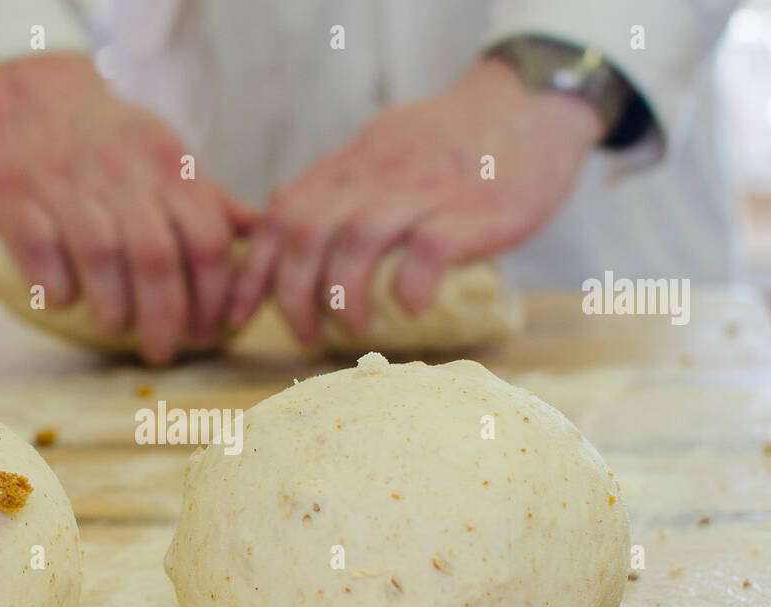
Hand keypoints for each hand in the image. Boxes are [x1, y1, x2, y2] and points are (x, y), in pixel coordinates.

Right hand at [0, 53, 255, 364]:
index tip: (207, 334)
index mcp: (169, 166)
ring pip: (102, 257)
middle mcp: (122, 173)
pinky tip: (67, 299)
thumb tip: (262, 235)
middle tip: (162, 351)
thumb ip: (211, 200)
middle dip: (165, 317)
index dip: (212, 298)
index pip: (208, 241)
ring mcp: (66, 183)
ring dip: (113, 308)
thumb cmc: (110, 142)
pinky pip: (43, 252)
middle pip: (157, 258)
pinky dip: (58, 286)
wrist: (32, 95)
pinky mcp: (15, 197)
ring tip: (115, 327)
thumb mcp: (166, 156)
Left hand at [228, 57, 604, 345]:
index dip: (252, 269)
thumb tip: (281, 213)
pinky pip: (429, 250)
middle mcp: (377, 176)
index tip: (238, 314)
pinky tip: (412, 308)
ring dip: (346, 297)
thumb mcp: (380, 149)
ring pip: (358, 242)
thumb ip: (334, 185)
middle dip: (293, 296)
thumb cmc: (452, 143)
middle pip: (308, 234)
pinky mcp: (471, 210)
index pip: (281, 215)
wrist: (531, 107)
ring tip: (354, 330)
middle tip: (303, 335)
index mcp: (350, 167)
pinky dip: (411, 286)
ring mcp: (424, 191)